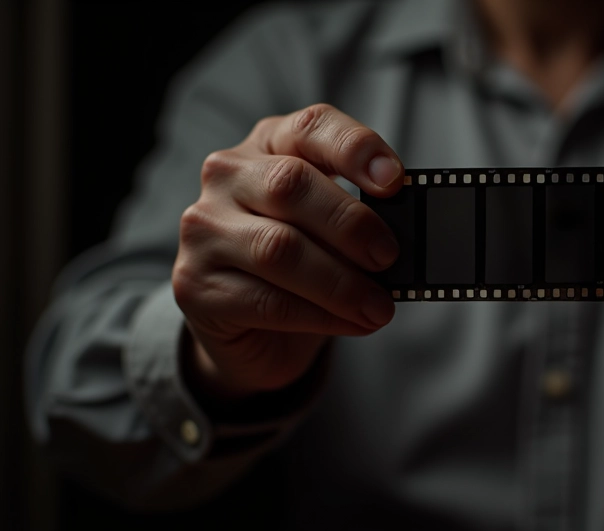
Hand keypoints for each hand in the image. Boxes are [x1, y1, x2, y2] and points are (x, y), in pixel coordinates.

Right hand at [172, 104, 402, 397]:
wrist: (249, 327)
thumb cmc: (303, 262)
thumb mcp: (332, 227)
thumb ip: (360, 218)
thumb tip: (405, 235)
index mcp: (270, 143)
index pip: (311, 127)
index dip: (355, 148)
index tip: (394, 180)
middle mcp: (228, 176)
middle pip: (291, 185)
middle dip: (350, 224)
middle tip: (389, 257)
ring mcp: (204, 229)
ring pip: (277, 248)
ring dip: (341, 282)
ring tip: (379, 306)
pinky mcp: (196, 285)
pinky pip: (267, 300)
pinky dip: (321, 315)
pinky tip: (354, 323)